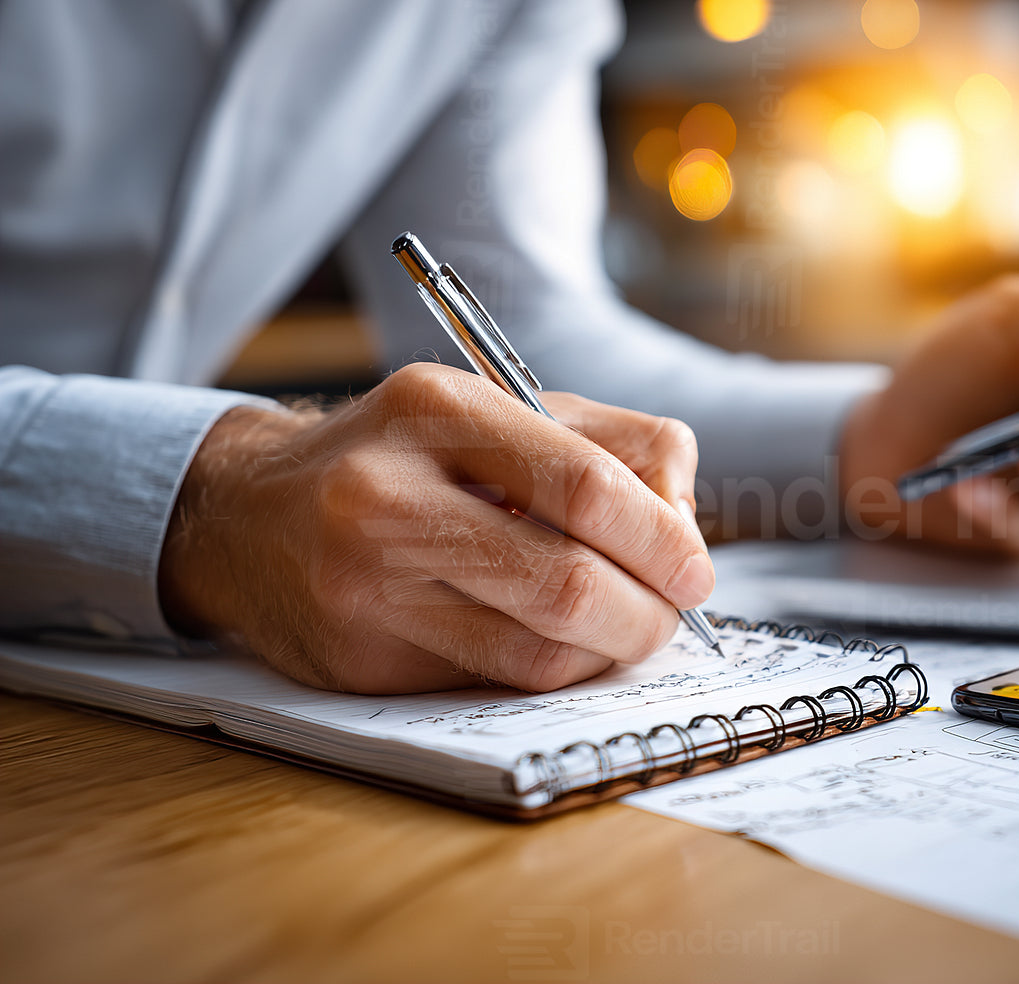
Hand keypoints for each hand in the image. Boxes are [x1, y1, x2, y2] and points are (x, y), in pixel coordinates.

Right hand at [159, 363, 712, 693]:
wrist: (248, 516)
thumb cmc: (404, 458)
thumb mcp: (497, 410)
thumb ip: (611, 443)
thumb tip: (686, 521)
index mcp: (437, 410)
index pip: (587, 484)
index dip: (665, 539)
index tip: (694, 568)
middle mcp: (389, 499)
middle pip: (570, 584)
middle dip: (650, 612)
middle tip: (672, 612)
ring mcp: (366, 589)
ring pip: (540, 653)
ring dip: (610, 652)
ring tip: (623, 627)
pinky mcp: (360, 661)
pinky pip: (496, 684)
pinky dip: (552, 671)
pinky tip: (559, 642)